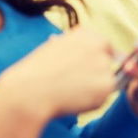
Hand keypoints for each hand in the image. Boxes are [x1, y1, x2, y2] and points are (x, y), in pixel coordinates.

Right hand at [0, 26, 115, 120]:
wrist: (30, 91)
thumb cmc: (37, 72)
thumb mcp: (56, 49)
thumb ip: (75, 49)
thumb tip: (83, 49)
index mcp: (86, 34)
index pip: (104, 46)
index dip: (95, 60)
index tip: (84, 70)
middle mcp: (100, 46)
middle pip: (107, 63)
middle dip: (96, 74)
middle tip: (74, 84)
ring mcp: (105, 65)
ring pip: (106, 81)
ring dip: (93, 89)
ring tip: (69, 91)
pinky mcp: (107, 85)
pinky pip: (103, 97)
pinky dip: (92, 102)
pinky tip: (73, 100)